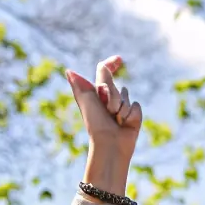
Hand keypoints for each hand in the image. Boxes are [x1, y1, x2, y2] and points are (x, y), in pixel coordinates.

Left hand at [68, 56, 142, 195]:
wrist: (110, 145)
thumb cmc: (95, 124)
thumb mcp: (86, 101)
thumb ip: (80, 84)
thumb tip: (69, 71)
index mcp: (96, 93)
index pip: (104, 71)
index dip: (111, 64)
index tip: (119, 60)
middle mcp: (110, 98)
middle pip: (114, 83)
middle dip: (111, 95)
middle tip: (107, 109)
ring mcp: (122, 106)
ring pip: (126, 93)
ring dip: (120, 107)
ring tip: (116, 120)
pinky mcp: (133, 115)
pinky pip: (135, 105)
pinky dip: (130, 115)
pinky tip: (125, 125)